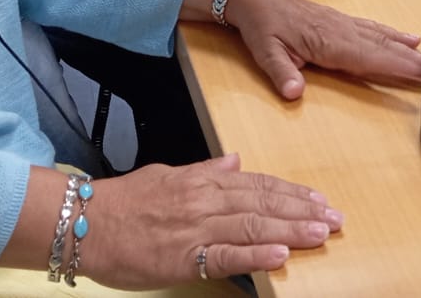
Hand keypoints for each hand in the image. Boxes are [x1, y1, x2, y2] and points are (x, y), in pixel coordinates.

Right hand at [86, 153, 342, 287]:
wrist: (85, 222)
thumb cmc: (124, 202)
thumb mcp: (167, 175)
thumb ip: (204, 170)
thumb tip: (235, 161)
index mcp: (202, 181)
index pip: (257, 185)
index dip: (291, 192)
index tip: (319, 199)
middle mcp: (204, 201)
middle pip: (262, 203)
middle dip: (302, 211)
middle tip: (335, 218)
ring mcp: (196, 229)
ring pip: (252, 226)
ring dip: (290, 229)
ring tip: (321, 233)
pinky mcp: (184, 257)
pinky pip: (225, 256)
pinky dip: (255, 254)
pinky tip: (280, 255)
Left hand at [225, 0, 420, 99]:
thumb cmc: (261, 25)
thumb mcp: (264, 51)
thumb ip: (281, 73)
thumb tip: (294, 93)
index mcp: (328, 41)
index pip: (369, 58)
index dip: (398, 67)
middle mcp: (341, 31)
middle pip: (383, 48)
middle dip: (412, 61)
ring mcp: (343, 24)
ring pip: (381, 37)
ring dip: (407, 49)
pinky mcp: (340, 21)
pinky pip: (373, 29)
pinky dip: (393, 35)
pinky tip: (408, 38)